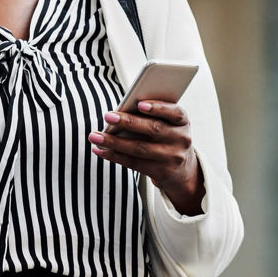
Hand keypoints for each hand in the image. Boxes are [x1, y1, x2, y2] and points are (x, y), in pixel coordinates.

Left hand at [87, 100, 205, 214]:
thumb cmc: (166, 136)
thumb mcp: (167, 124)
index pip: (174, 112)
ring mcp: (173, 157)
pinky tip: (100, 150)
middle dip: (128, 122)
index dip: (158, 108)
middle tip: (107, 116)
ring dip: (114, 142)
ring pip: (140, 148)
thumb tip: (119, 113)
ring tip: (95, 136)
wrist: (183, 170)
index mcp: (182, 121)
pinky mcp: (161, 172)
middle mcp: (181, 139)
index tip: (139, 104)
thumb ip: (151, 116)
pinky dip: (114, 156)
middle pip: (153, 129)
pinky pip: (134, 163)